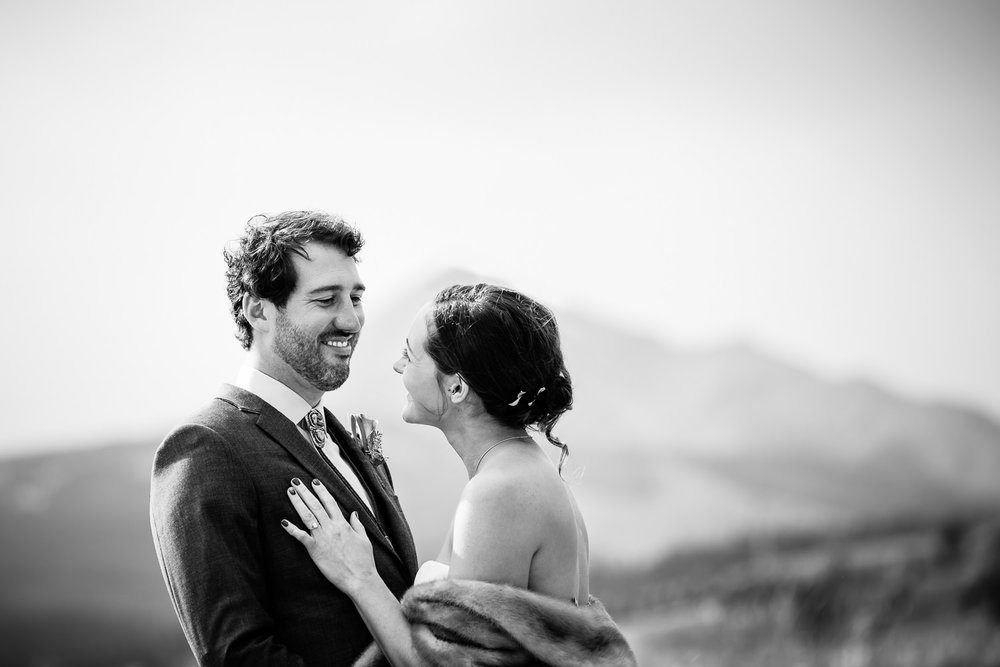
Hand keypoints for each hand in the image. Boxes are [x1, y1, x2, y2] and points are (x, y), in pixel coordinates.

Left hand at [281, 478, 376, 594]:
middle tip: (295, 481)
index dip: (321, 491)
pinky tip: (283, 522)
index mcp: (343, 524)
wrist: (359, 578)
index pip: (330, 502)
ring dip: (297, 503)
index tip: (314, 481)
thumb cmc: (363, 560)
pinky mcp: (315, 550)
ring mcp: (322, 538)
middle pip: (315, 505)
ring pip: (307, 516)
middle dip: (304, 492)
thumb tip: (353, 512)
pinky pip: (301, 537)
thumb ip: (357, 524)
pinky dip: (292, 529)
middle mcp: (331, 527)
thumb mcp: (364, 539)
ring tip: (290, 492)